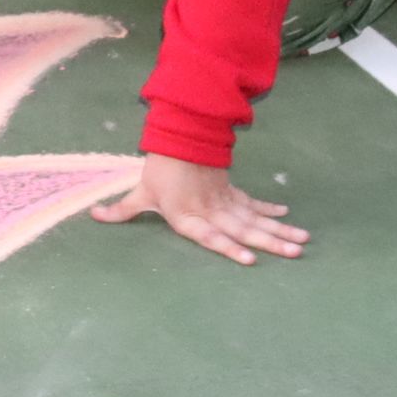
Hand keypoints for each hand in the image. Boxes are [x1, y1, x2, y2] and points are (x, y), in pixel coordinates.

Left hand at [91, 155, 307, 266]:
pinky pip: (253, 204)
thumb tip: (94, 216)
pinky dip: (270, 210)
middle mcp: (210, 211)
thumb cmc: (159, 170)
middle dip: (270, 242)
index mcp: (188, 216)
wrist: (178, 137)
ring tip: (302, 240)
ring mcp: (224, 201)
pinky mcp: (231, 192)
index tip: (251, 259)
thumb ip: (122, 210)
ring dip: (279, 229)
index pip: (211, 236)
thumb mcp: (140, 192)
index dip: (229, 248)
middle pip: (243, 229)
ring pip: (255, 219)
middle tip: (295, 252)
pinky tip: (287, 216)